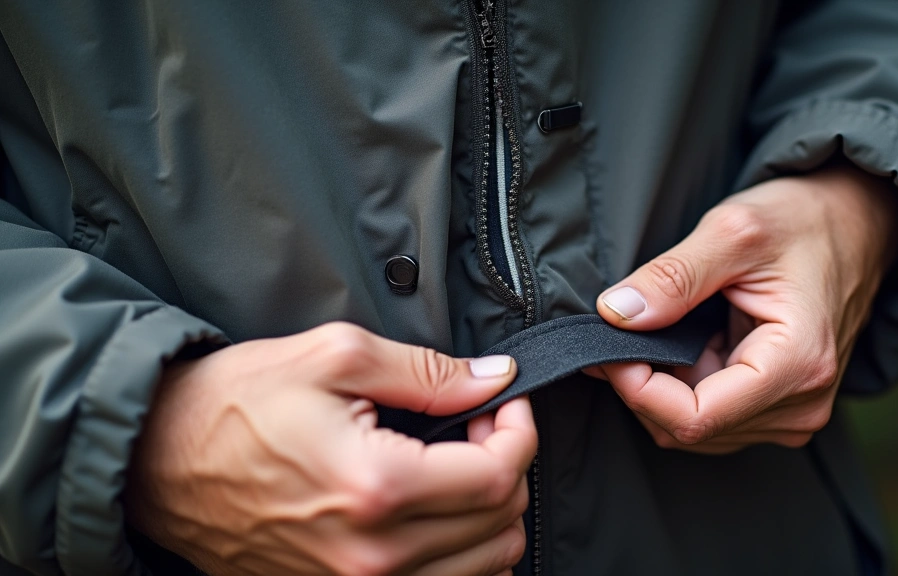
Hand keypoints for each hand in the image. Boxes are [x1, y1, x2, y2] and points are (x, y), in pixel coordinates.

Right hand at [125, 322, 535, 575]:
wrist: (160, 460)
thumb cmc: (236, 402)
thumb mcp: (334, 357)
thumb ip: (429, 372)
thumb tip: (497, 379)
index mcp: (376, 488)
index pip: (500, 475)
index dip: (520, 431)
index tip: (505, 403)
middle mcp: (373, 556)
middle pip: (501, 526)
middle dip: (507, 465)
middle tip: (477, 425)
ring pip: (485, 568)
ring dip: (491, 512)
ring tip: (457, 466)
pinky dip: (464, 555)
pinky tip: (439, 512)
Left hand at [588, 164, 897, 453]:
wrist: (855, 222)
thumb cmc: (803, 220)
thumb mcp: (733, 230)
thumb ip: (673, 276)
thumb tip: (616, 315)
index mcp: (797, 366)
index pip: (695, 418)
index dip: (637, 389)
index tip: (607, 348)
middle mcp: (801, 404)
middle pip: (689, 430)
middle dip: (640, 388)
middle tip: (614, 333)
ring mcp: (791, 410)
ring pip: (693, 429)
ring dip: (656, 389)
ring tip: (646, 332)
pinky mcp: (778, 405)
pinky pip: (708, 414)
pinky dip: (676, 387)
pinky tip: (673, 344)